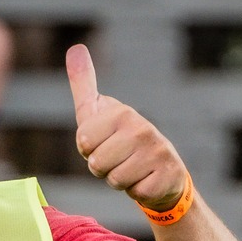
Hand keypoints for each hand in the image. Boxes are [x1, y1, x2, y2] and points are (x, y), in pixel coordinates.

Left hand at [66, 43, 187, 212]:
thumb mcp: (98, 114)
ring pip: (114, 180)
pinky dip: (137, 192)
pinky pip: (134, 193)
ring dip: (119, 181)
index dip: (89, 150)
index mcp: (121, 112)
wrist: (162, 172)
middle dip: (103, 169)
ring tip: (132, 170)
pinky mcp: (166, 176)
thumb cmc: (121, 142)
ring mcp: (157, 152)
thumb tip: (75, 47)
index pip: (83, 141)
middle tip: (119, 160)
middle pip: (97, 163)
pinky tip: (147, 180)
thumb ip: (84, 84)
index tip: (104, 143)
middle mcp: (142, 128)